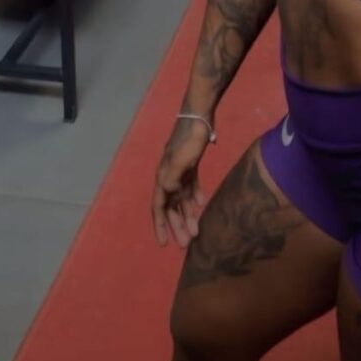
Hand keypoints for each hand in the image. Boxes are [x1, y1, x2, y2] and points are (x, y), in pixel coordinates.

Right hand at [151, 118, 210, 247]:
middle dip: (177, 226)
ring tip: (196, 231)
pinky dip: (194, 196)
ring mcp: (180, 170)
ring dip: (187, 215)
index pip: (159, 207)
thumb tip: (166, 192)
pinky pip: (190, 185)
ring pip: (181, 198)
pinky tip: (201, 204)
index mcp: (163, 177)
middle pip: (171, 207)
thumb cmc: (190, 138)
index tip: (164, 244)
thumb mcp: (182, 158)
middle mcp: (169, 176)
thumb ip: (174, 176)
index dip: (160, 225)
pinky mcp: (191, 164)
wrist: (199, 116)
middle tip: (186, 244)